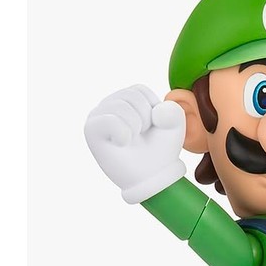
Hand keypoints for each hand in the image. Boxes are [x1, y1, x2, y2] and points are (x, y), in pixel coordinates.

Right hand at [84, 85, 186, 202]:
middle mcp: (108, 104)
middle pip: (130, 96)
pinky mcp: (91, 130)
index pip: (140, 89)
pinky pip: (110, 120)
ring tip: (133, 141)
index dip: (153, 110)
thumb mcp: (174, 127)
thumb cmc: (160, 150)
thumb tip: (158, 111)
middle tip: (142, 137)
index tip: (152, 128)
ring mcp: (97, 115)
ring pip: (120, 107)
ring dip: (135, 127)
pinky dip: (124, 134)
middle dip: (145, 119)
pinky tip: (123, 144)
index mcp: (125, 98)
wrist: (153, 176)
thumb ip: (174, 111)